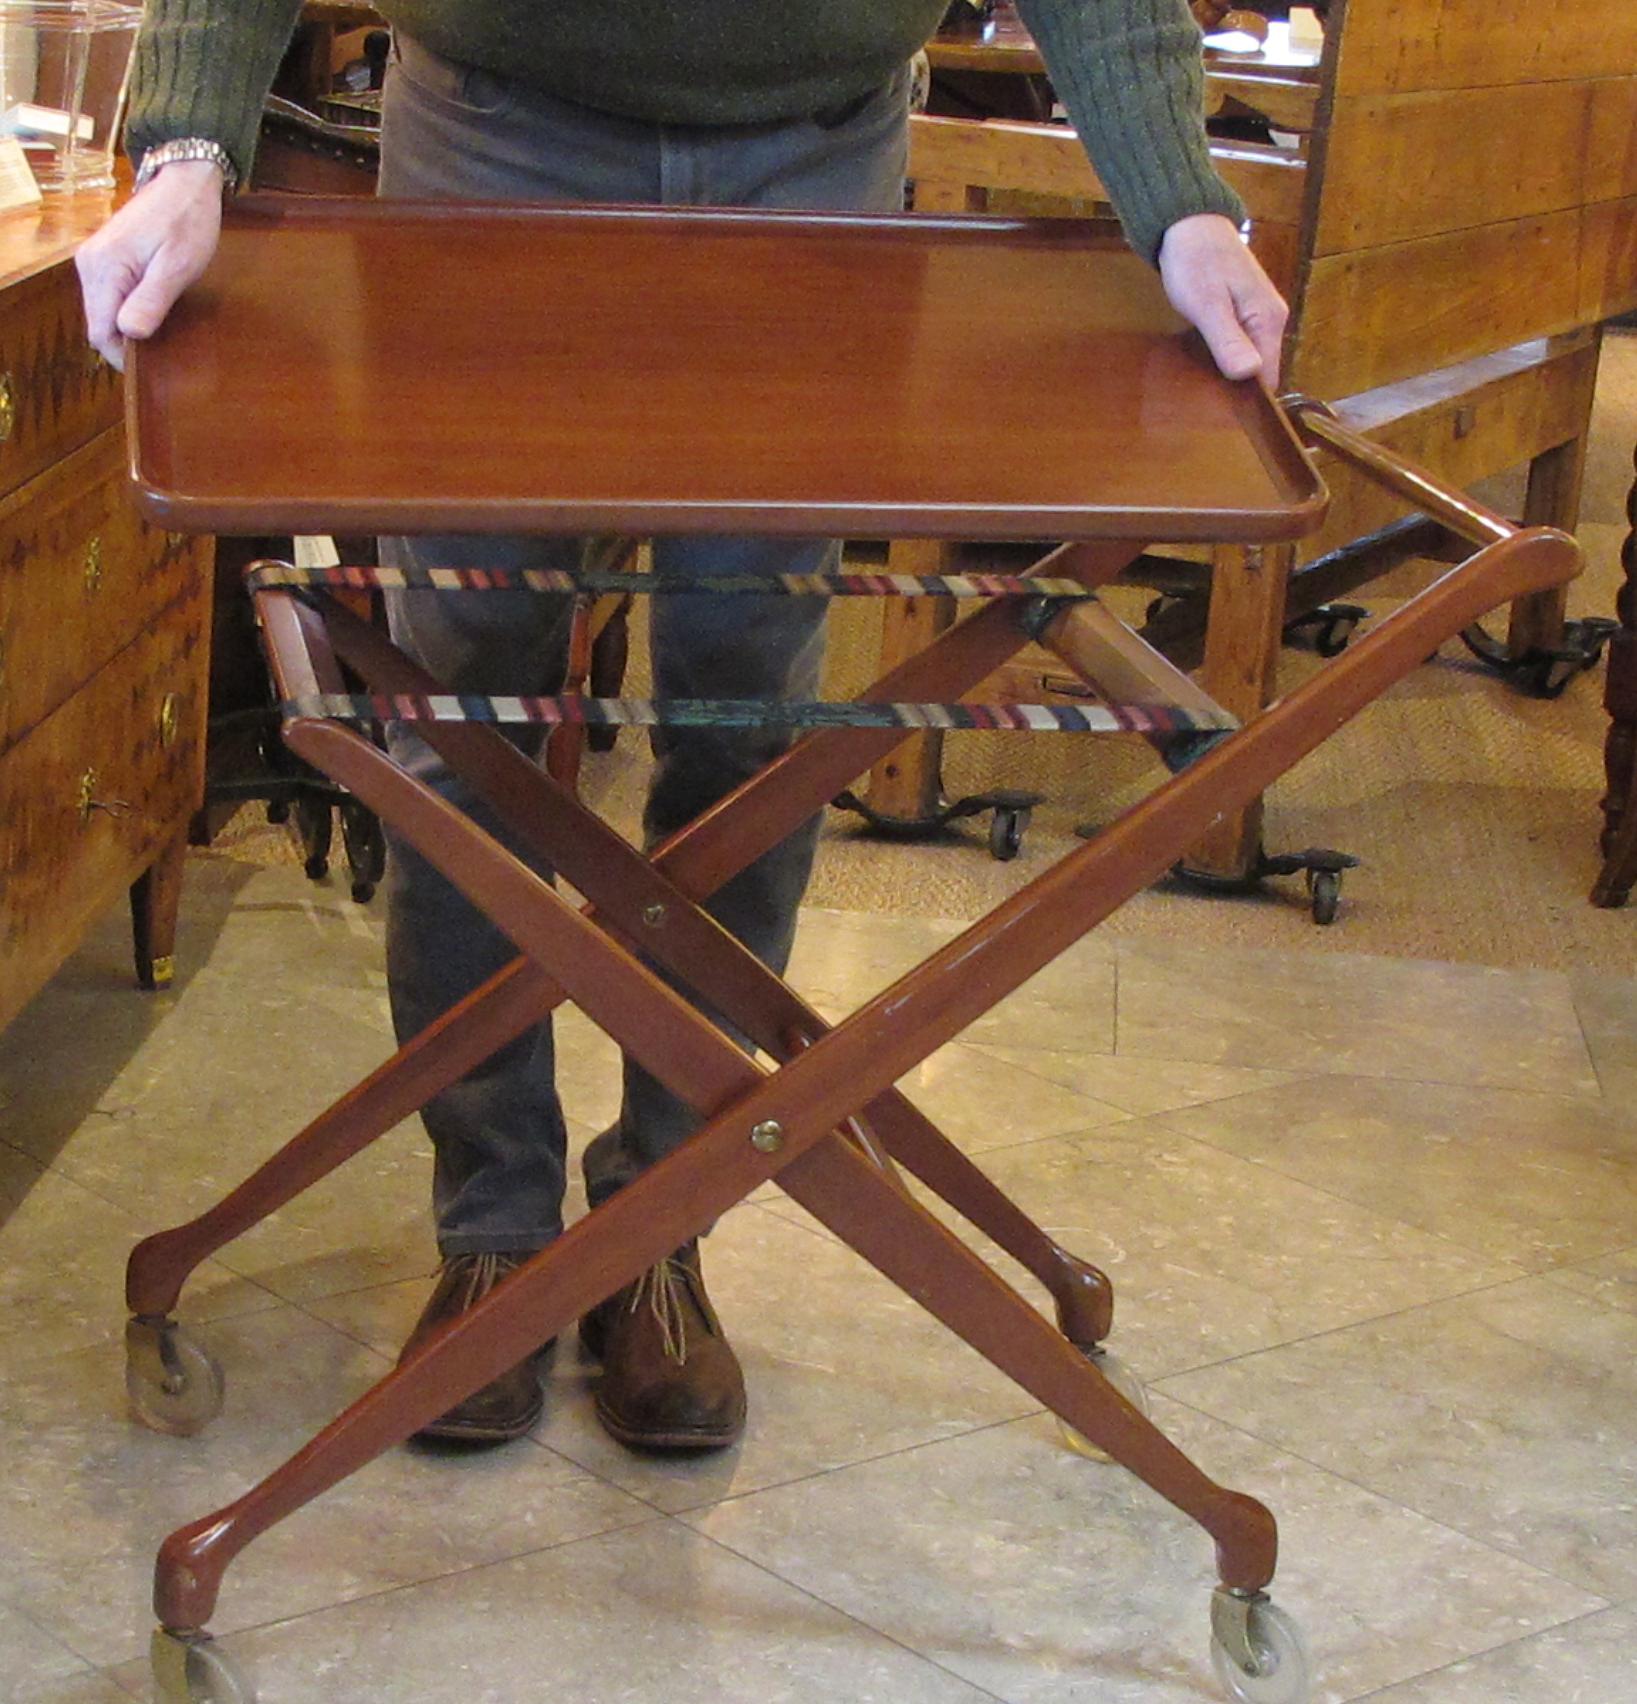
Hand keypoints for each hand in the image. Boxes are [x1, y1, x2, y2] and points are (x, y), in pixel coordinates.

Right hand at [76, 159, 224, 370]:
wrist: (185, 183)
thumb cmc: (186, 221)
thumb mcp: (176, 267)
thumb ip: (151, 301)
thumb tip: (129, 334)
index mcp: (103, 269)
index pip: (100, 332)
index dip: (123, 356)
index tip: (153, 368)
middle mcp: (89, 265)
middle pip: (100, 324)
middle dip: (128, 342)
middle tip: (166, 350)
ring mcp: (95, 260)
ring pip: (105, 312)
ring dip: (130, 326)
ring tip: (165, 326)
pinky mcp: (106, 258)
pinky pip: (111, 297)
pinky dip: (130, 310)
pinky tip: (156, 310)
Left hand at [1157, 212, 1288, 386]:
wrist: (1189, 223)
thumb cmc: (1195, 261)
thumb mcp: (1207, 304)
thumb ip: (1228, 340)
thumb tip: (1251, 374)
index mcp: (1269, 320)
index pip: (1269, 378)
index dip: (1247, 398)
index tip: (1220, 413)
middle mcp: (1272, 320)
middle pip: (1261, 371)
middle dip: (1236, 389)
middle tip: (1201, 402)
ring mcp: (1260, 316)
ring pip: (1250, 359)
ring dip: (1229, 374)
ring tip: (1200, 387)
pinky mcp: (1245, 312)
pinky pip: (1241, 346)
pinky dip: (1224, 357)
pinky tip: (1204, 364)